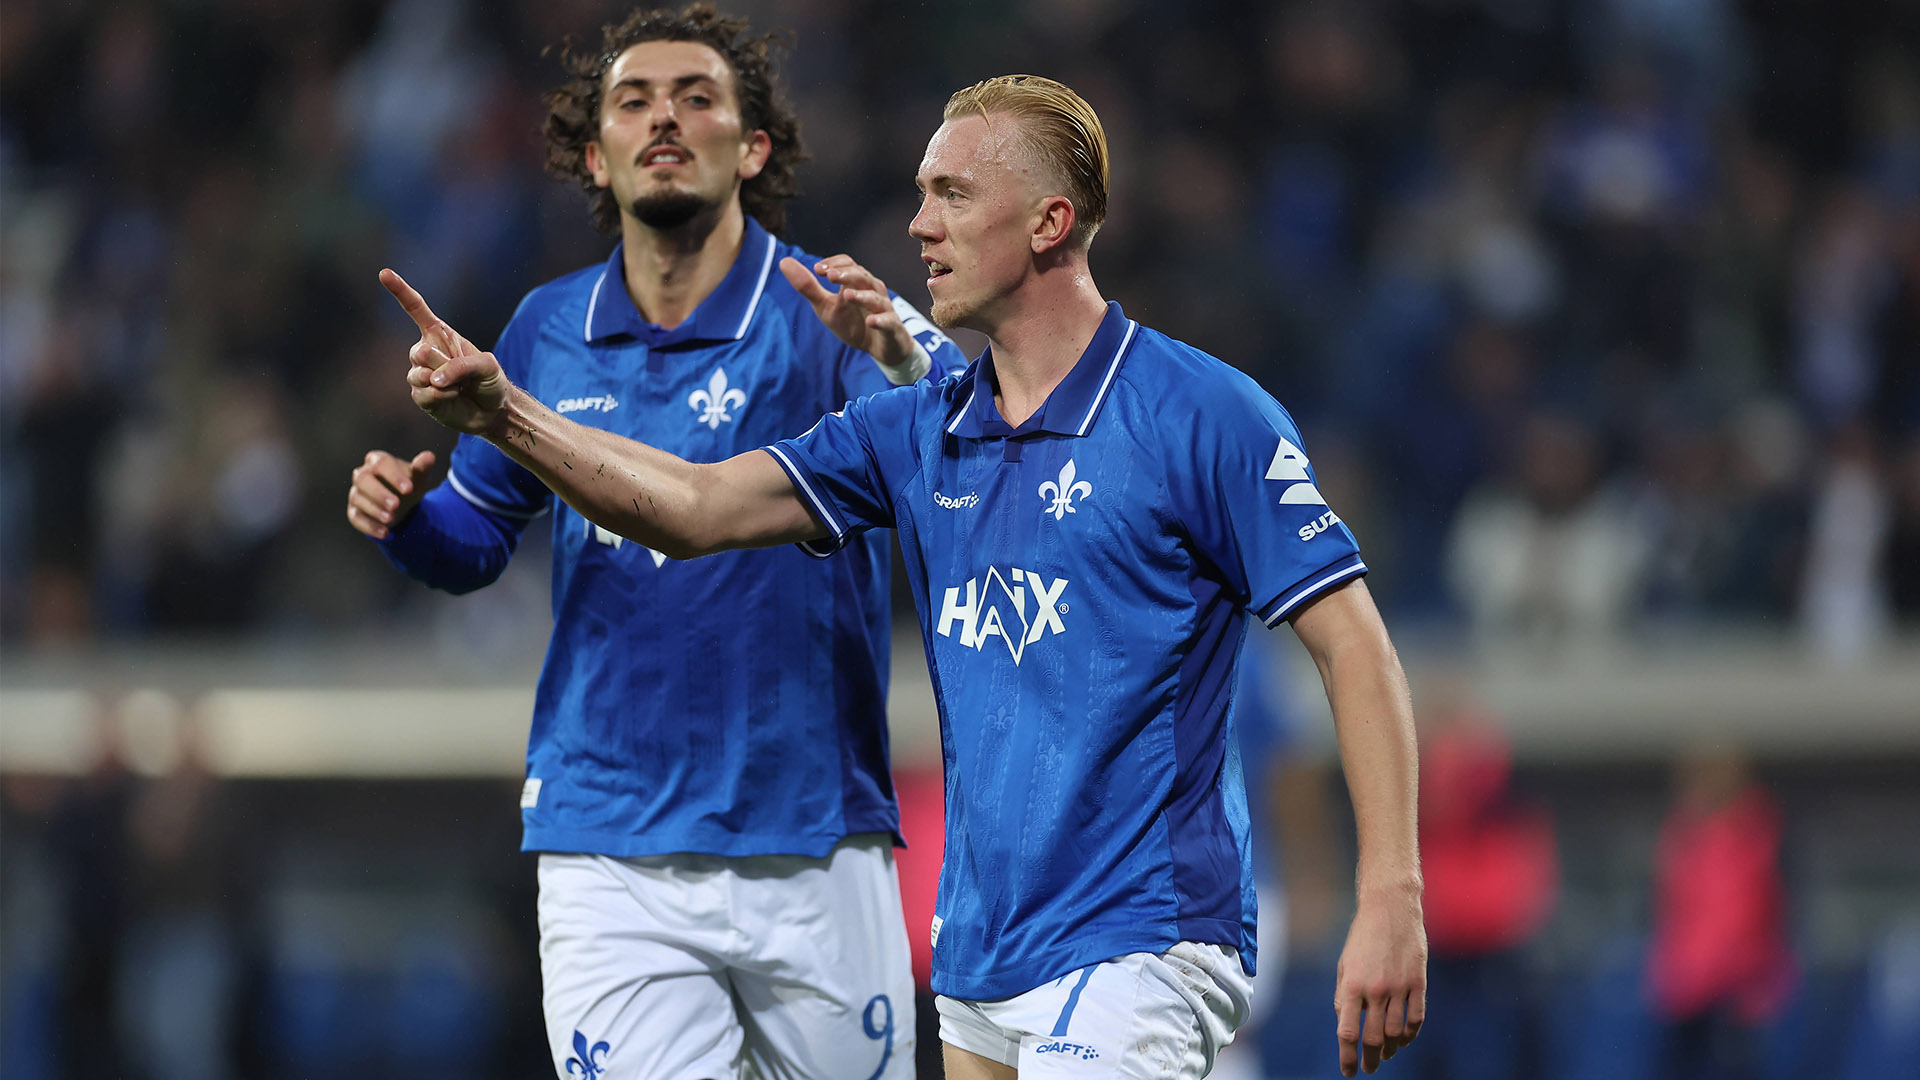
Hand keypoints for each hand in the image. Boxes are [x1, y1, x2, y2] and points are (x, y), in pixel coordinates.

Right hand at [346, 450, 436, 539]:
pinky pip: (357, 518)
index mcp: (377, 461)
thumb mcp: (418, 476)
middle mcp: (362, 475)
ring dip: (374, 510)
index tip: (409, 489)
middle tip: (396, 505)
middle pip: (363, 479)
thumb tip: (429, 456)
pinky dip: (370, 527)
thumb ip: (422, 467)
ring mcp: (356, 493)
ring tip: (391, 519)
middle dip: (379, 493)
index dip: (394, 476)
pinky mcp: (354, 512)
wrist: (401, 503)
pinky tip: (385, 533)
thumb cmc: (408, 484)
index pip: (382, 463)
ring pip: (358, 499)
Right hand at [380, 268, 510, 434]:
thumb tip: (433, 379)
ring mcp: (420, 374)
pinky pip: (423, 394)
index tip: (384, 273)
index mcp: (439, 334)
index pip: (415, 309)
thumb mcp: (487, 365)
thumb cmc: (491, 380)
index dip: (400, 291)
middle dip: (443, 365)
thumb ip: (462, 366)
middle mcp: (425, 350)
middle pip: (418, 353)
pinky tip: (453, 397)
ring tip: (459, 386)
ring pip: (417, 374)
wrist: (493, 409)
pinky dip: (442, 397)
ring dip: (444, 383)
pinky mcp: (420, 396)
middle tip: (461, 374)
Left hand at [779, 255, 916, 368]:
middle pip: (862, 276)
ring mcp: (884, 309)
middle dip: (846, 275)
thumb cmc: (853, 322)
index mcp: (857, 282)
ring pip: (876, 297)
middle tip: (829, 276)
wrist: (879, 348)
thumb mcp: (826, 306)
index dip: (834, 264)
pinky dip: (881, 321)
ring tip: (847, 295)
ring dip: (862, 295)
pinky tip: (871, 321)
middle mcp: (872, 291)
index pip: (848, 264)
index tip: (818, 270)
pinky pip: (889, 322)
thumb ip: (807, 286)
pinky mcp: (892, 328)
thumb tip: (783, 261)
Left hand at [1334, 888, 1427, 1075]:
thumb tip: (1345, 1025)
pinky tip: (1402, 1040)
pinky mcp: (1418, 982)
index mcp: (1352, 985)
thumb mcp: (1344, 965)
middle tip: (1369, 1068)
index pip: (1348, 1032)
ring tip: (1384, 1054)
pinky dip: (1410, 1035)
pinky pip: (1416, 1018)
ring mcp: (1399, 986)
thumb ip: (1344, 996)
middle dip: (1370, 1059)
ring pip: (1396, 1032)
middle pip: (1373, 1038)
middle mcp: (1376, 989)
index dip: (1348, 1057)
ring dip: (1390, 1049)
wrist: (1390, 908)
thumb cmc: (1362, 938)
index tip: (1348, 1072)